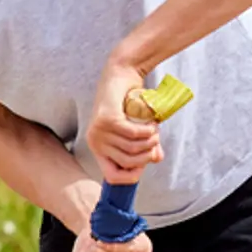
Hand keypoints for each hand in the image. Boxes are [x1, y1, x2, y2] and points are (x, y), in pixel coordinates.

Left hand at [84, 61, 159, 182]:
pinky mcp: (107, 119)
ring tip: (155, 130)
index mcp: (98, 149)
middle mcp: (95, 142)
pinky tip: (153, 124)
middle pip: (128, 163)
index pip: (112, 177)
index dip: (132, 176)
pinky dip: (147, 131)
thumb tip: (156, 159)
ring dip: (150, 141)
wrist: (120, 74)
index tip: (145, 163)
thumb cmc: (128, 103)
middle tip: (155, 141)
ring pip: (132, 148)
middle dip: (147, 155)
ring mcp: (99, 131)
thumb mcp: (136, 129)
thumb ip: (146, 146)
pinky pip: (132, 134)